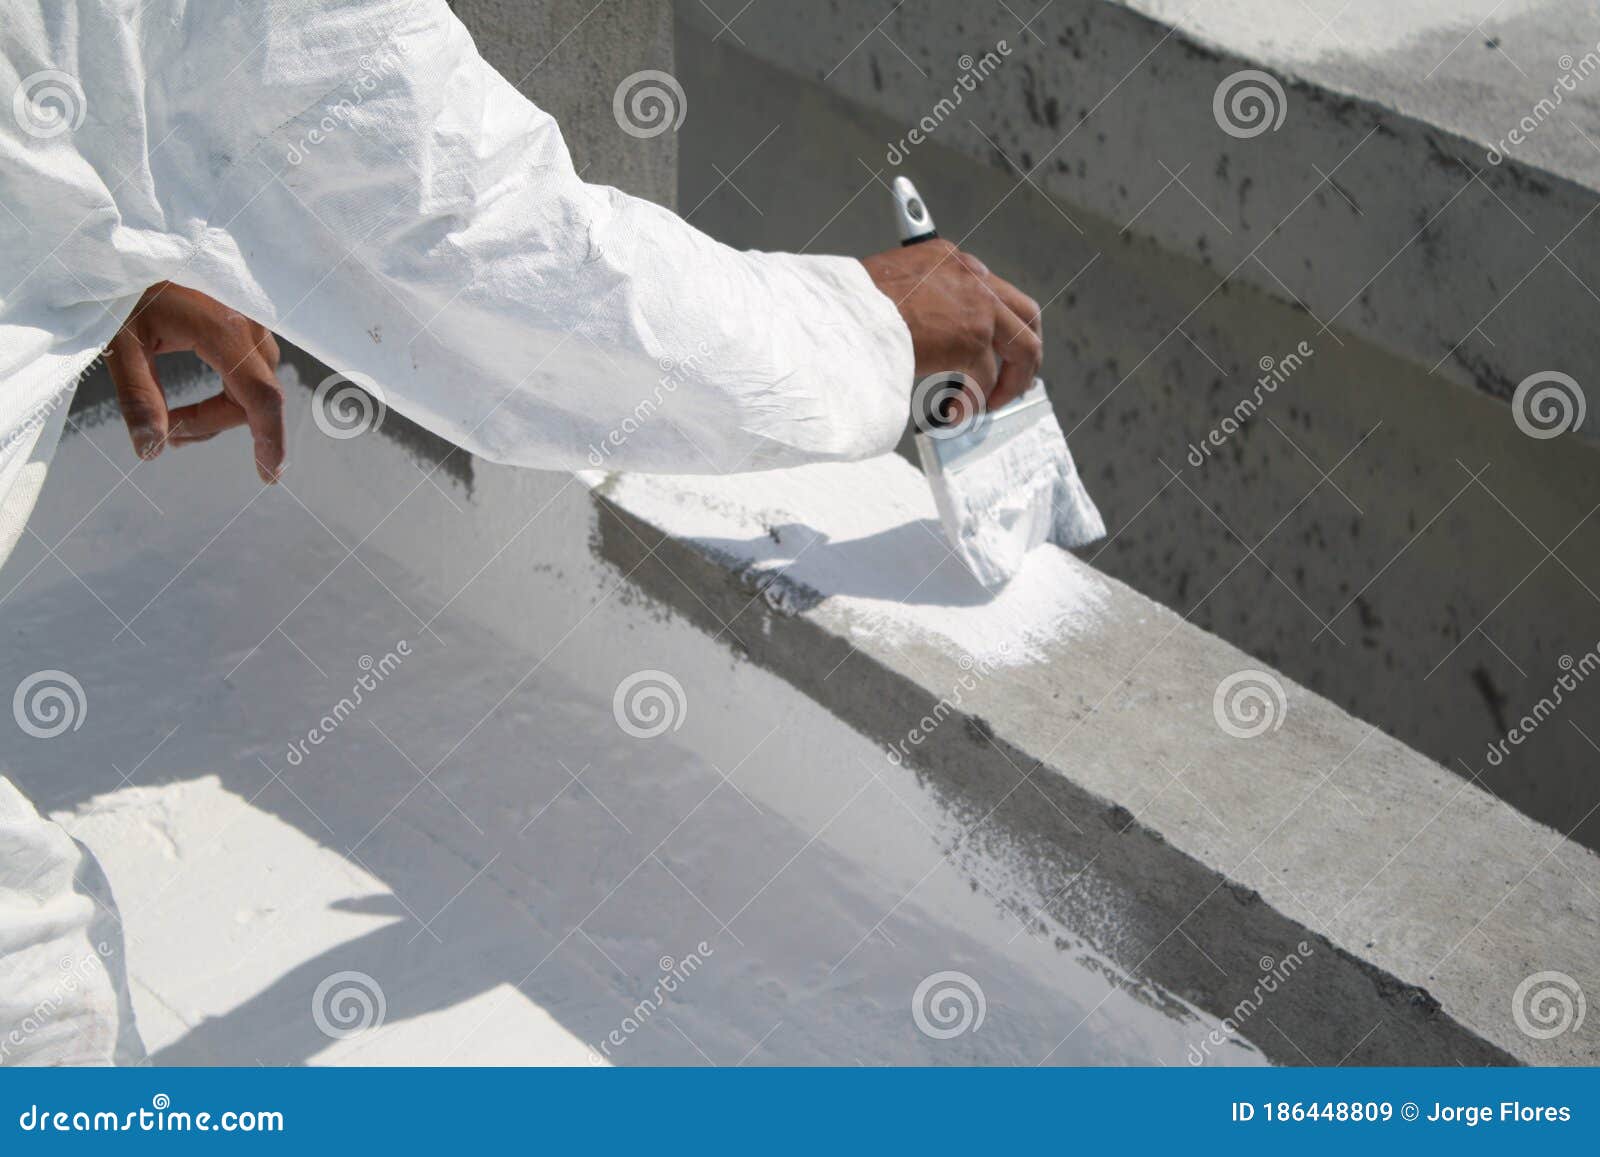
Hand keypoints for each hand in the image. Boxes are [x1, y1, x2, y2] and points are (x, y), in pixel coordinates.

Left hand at [107, 282, 286, 482]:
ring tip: (175, 419)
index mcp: (224, 330)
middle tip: (167, 434)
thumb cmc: (123, 285)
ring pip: (254, 382)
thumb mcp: (120, 341)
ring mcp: (252, 318)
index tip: (268, 476)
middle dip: (215, 423)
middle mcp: (249, 324)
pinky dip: (229, 387)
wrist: (131, 237)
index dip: (269, 440)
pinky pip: (251, 364)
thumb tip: (152, 452)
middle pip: (254, 396)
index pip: (261, 397)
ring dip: (221, 408)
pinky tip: (199, 390)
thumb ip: (139, 396)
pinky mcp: (246, 316)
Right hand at [861, 239, 1042, 414]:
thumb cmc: (850, 304)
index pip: (994, 292)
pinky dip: (973, 403)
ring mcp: (979, 306)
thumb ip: (921, 302)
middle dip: (1025, 354)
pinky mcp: (973, 338)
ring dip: (1008, 384)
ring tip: (985, 405)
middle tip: (1013, 381)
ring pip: (1023, 349)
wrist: (843, 313)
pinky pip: (987, 380)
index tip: (996, 352)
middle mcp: (973, 277)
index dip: (1001, 328)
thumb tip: (926, 337)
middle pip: (1026, 315)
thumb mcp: (892, 286)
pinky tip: (953, 413)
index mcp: (952, 261)